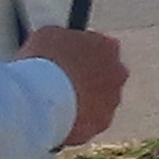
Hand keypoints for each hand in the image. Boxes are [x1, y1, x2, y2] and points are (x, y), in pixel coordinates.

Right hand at [21, 24, 127, 146]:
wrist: (40, 98)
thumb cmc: (42, 61)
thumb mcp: (48, 36)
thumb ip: (63, 39)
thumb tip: (59, 44)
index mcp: (108, 47)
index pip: (100, 46)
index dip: (80, 53)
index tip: (65, 58)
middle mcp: (118, 74)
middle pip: (103, 74)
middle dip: (85, 78)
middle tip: (59, 82)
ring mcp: (112, 101)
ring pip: (98, 100)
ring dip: (81, 101)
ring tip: (53, 103)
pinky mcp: (101, 123)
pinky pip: (88, 121)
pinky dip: (75, 121)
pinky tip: (55, 119)